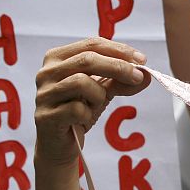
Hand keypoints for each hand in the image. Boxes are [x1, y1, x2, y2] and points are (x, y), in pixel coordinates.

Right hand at [34, 38, 150, 166]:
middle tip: (138, 77)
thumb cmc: (78, 112)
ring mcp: (44, 94)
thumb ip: (121, 81)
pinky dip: (88, 114)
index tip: (142, 60)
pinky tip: (83, 119)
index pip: (92, 44)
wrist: (60, 145)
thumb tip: (145, 74)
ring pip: (81, 82)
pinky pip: (77, 109)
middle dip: (118, 67)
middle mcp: (47, 72)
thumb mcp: (101, 92)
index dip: (119, 50)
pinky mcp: (46, 116)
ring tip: (96, 105)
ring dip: (99, 95)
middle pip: (87, 59)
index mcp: (58, 59)